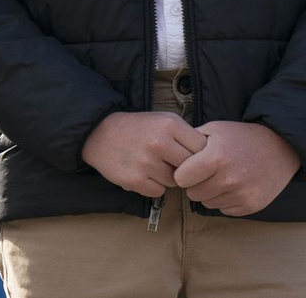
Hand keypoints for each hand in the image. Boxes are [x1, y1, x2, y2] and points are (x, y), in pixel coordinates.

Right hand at [82, 111, 208, 196]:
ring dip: (168, 178)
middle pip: (192, 169)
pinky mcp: (136, 180)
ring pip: (176, 183)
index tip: (190, 156)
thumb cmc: (137, 128)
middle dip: (185, 169)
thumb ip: (186, 136)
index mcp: (169, 124)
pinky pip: (159, 191)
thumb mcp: (162, 121)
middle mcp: (159, 142)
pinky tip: (141, 172)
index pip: (204, 151)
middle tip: (170, 162)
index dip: (200, 156)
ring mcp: (147, 162)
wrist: (98, 133)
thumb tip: (213, 160)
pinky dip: (153, 185)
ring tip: (151, 164)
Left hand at [173, 121, 299, 215]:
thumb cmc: (239, 137)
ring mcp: (241, 194)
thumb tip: (169, 151)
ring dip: (207, 193)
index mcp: (215, 158)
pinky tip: (229, 186)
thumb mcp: (213, 129)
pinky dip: (223, 200)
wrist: (277, 149)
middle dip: (193, 184)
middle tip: (202, 173)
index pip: (181, 179)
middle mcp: (228, 179)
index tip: (185, 168)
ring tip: (216, 177)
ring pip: (207, 203)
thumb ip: (190, 141)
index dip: (181, 173)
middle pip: (192, 193)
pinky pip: (224, 209)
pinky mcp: (251, 206)